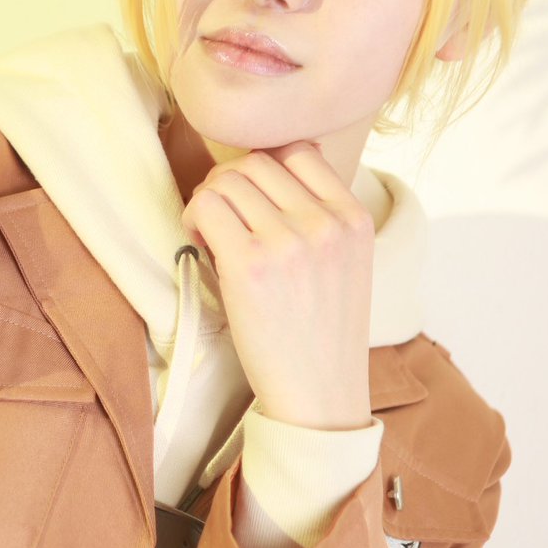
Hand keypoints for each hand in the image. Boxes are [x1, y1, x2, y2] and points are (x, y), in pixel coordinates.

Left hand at [182, 142, 373, 429]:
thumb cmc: (321, 334)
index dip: (264, 167)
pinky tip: (199, 243)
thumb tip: (267, 164)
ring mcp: (290, 242)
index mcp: (354, 218)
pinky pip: (206, 206)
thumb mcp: (345, 263)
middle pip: (256, 162)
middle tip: (221, 221)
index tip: (251, 200)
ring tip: (210, 235)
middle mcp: (326, 223)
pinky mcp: (251, 265)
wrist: (319, 396)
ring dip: (208, 200)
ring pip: (228, 180)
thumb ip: (320, 216)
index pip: (300, 150)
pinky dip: (193, 217)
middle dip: (229, 184)